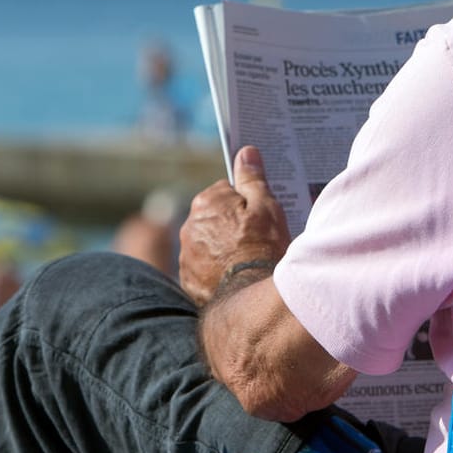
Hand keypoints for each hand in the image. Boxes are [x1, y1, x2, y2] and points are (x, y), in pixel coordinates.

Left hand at [179, 146, 291, 305]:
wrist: (252, 300)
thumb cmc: (263, 248)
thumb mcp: (266, 207)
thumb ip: (252, 179)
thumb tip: (245, 152)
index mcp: (206, 202)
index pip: (226, 192)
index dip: (246, 203)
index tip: (259, 216)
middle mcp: (188, 226)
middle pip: (214, 218)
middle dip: (231, 225)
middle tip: (257, 240)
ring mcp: (186, 256)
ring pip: (207, 244)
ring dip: (221, 249)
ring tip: (247, 262)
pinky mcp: (187, 282)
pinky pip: (202, 269)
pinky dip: (215, 272)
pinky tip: (235, 278)